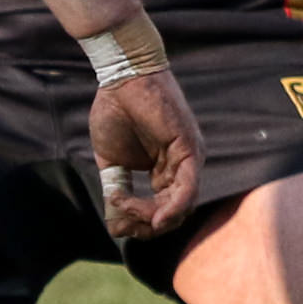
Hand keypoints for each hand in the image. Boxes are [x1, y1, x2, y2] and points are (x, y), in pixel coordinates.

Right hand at [85, 68, 201, 239]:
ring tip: (126, 206)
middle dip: (144, 224)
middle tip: (119, 215)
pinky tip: (155, 216)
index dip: (137, 223)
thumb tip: (115, 224)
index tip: (114, 214)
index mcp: (165, 172)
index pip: (161, 213)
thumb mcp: (112, 162)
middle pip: (173, 216)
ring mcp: (188, 160)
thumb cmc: (115, 112)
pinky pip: (188, 189)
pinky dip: (172, 208)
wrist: (121, 79)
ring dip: (150, 216)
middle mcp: (181, 169)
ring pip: (181, 207)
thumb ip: (117, 190)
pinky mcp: (190, 149)